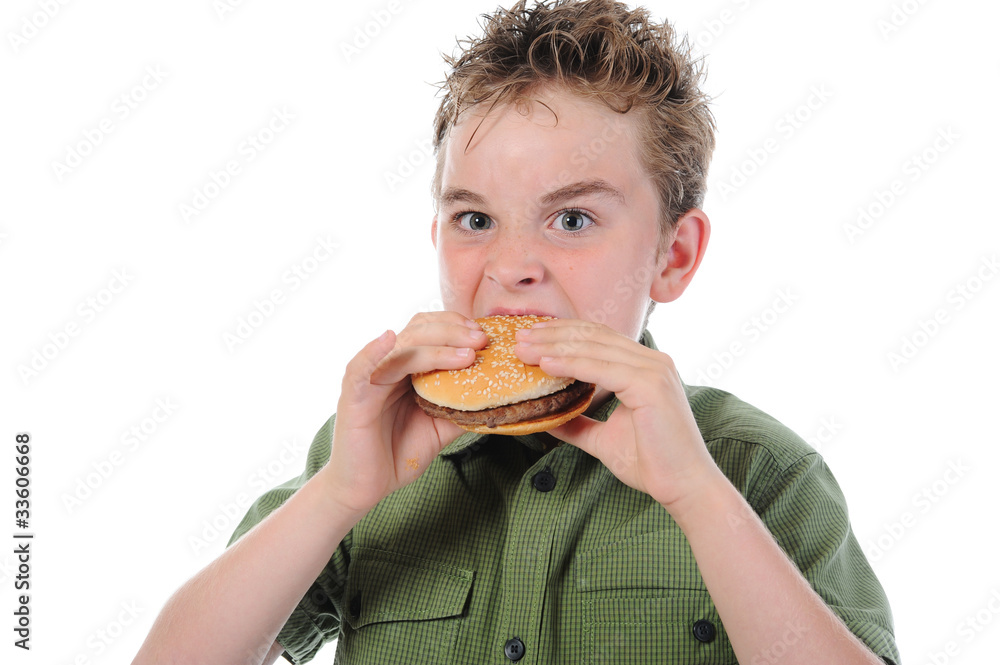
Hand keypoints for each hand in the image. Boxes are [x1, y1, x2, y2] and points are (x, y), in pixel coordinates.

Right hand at [320, 311, 487, 515]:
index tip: (485, 335)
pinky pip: (360, 367)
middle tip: (482, 339)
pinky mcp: (354, 397)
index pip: (430, 331)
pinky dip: (373, 350)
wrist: (367, 487)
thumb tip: (497, 397)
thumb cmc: (399, 454)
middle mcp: (388, 366)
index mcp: (407, 368)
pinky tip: (389, 338)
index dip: (457, 326)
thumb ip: (461, 408)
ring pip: (401, 348)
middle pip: (418, 331)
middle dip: (453, 331)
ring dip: (435, 346)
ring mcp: (370, 379)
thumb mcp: (440, 427)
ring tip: (467, 354)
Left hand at [514, 319, 721, 512]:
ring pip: (594, 347)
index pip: (597, 338)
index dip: (561, 334)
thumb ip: (577, 423)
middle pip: (593, 336)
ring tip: (523, 348)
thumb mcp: (603, 438)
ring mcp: (654, 370)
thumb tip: (544, 418)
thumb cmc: (652, 463)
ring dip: (554, 346)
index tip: (530, 338)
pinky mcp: (651, 385)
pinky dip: (571, 363)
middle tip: (519, 337)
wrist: (684, 487)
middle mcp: (652, 361)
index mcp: (645, 367)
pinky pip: (602, 368)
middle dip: (552, 334)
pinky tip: (546, 363)